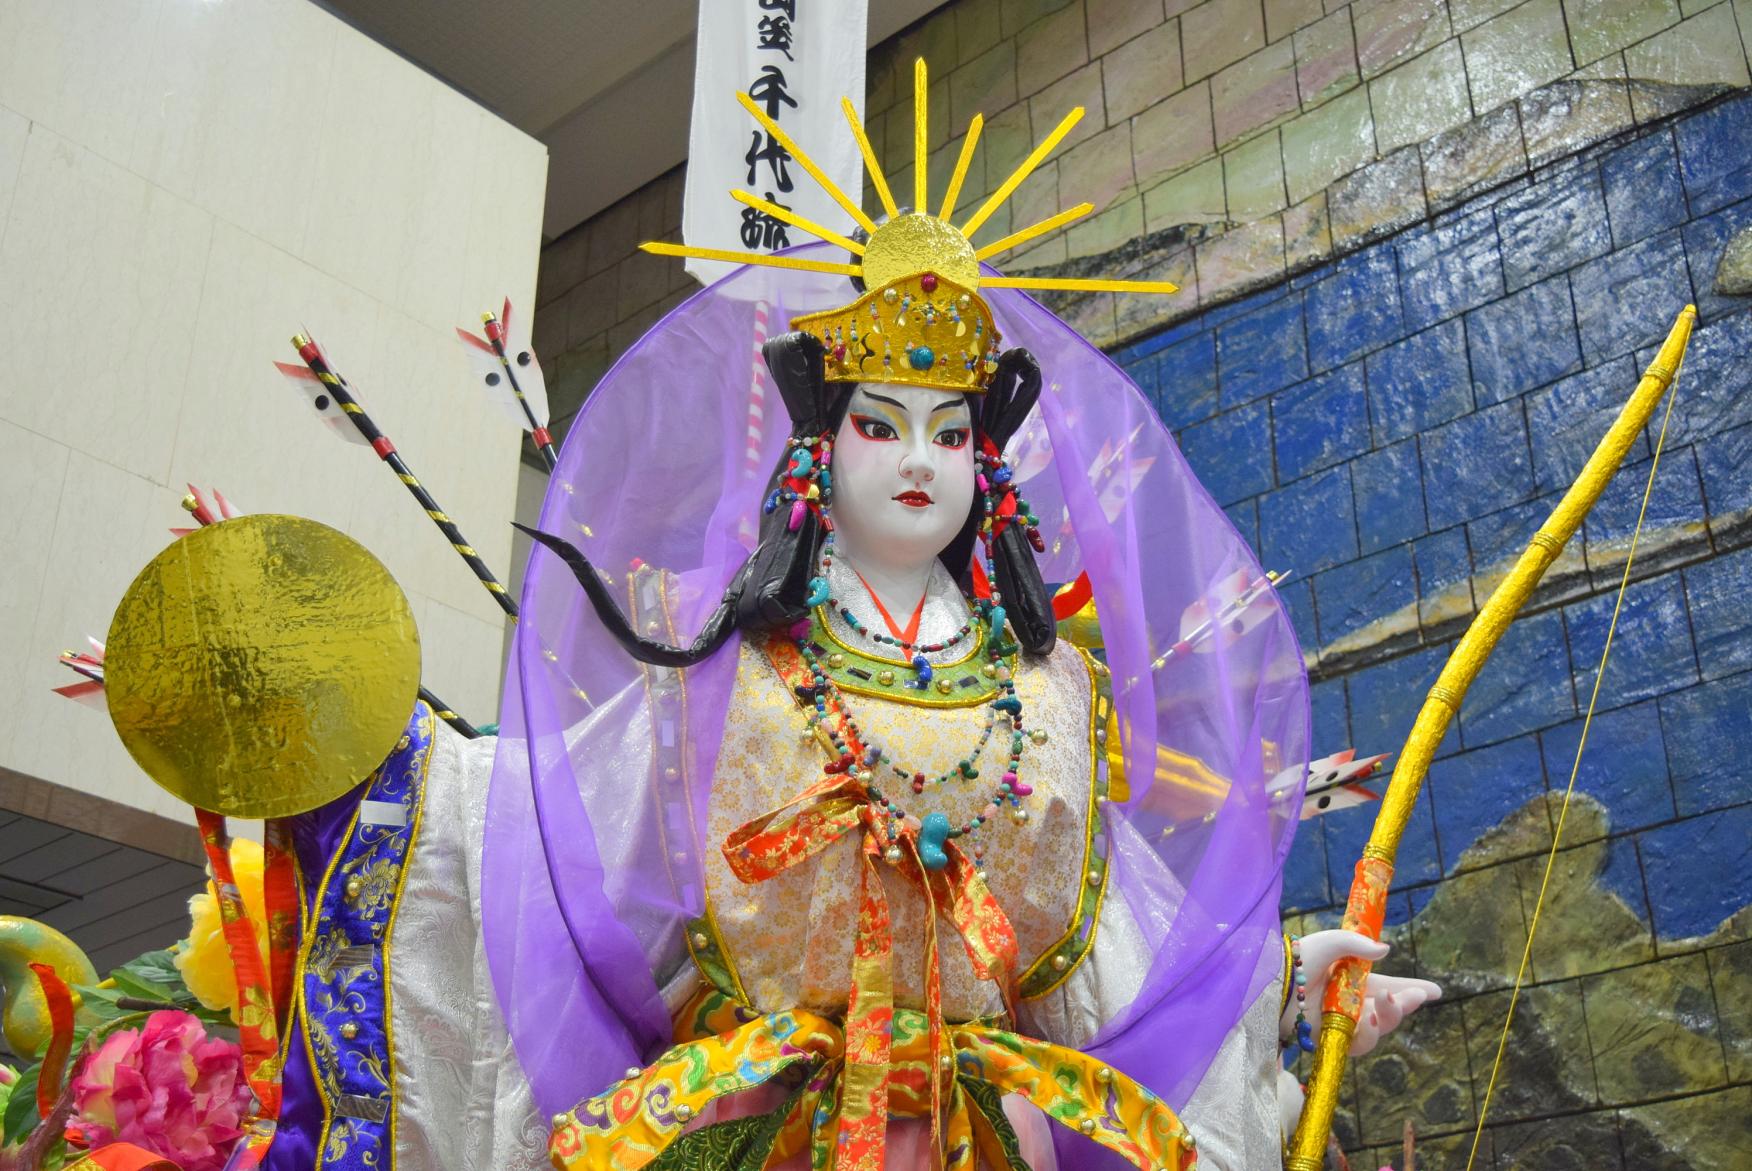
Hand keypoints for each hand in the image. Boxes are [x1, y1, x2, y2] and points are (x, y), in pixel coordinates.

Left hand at [1281, 930, 1441, 1057]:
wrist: (1271, 982)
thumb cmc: (1298, 959)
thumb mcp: (1330, 942)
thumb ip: (1357, 944)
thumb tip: (1387, 951)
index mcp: (1352, 978)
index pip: (1388, 985)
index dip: (1412, 989)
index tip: (1436, 991)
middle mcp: (1351, 1001)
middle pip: (1388, 1009)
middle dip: (1407, 1004)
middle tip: (1417, 996)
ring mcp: (1343, 1021)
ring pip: (1379, 1028)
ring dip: (1389, 1018)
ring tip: (1386, 1004)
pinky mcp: (1333, 1038)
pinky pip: (1359, 1042)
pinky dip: (1368, 1033)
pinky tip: (1368, 1019)